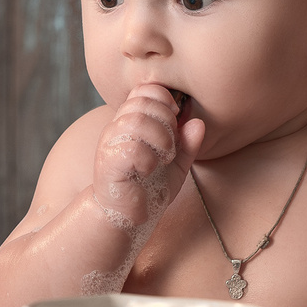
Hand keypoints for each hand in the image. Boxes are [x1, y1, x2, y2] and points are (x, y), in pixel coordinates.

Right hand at [90, 83, 204, 230]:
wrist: (126, 217)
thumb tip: (198, 123)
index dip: (164, 100)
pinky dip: (148, 158)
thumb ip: (188, 144)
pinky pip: (130, 148)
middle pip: (141, 101)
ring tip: (164, 156)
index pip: (144, 90)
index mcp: (132, 121)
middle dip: (166, 119)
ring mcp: (110, 144)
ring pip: (135, 120)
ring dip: (159, 137)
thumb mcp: (176, 165)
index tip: (175, 122)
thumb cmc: (149, 187)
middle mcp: (117, 128)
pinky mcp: (108, 164)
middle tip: (171, 144)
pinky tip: (150, 170)